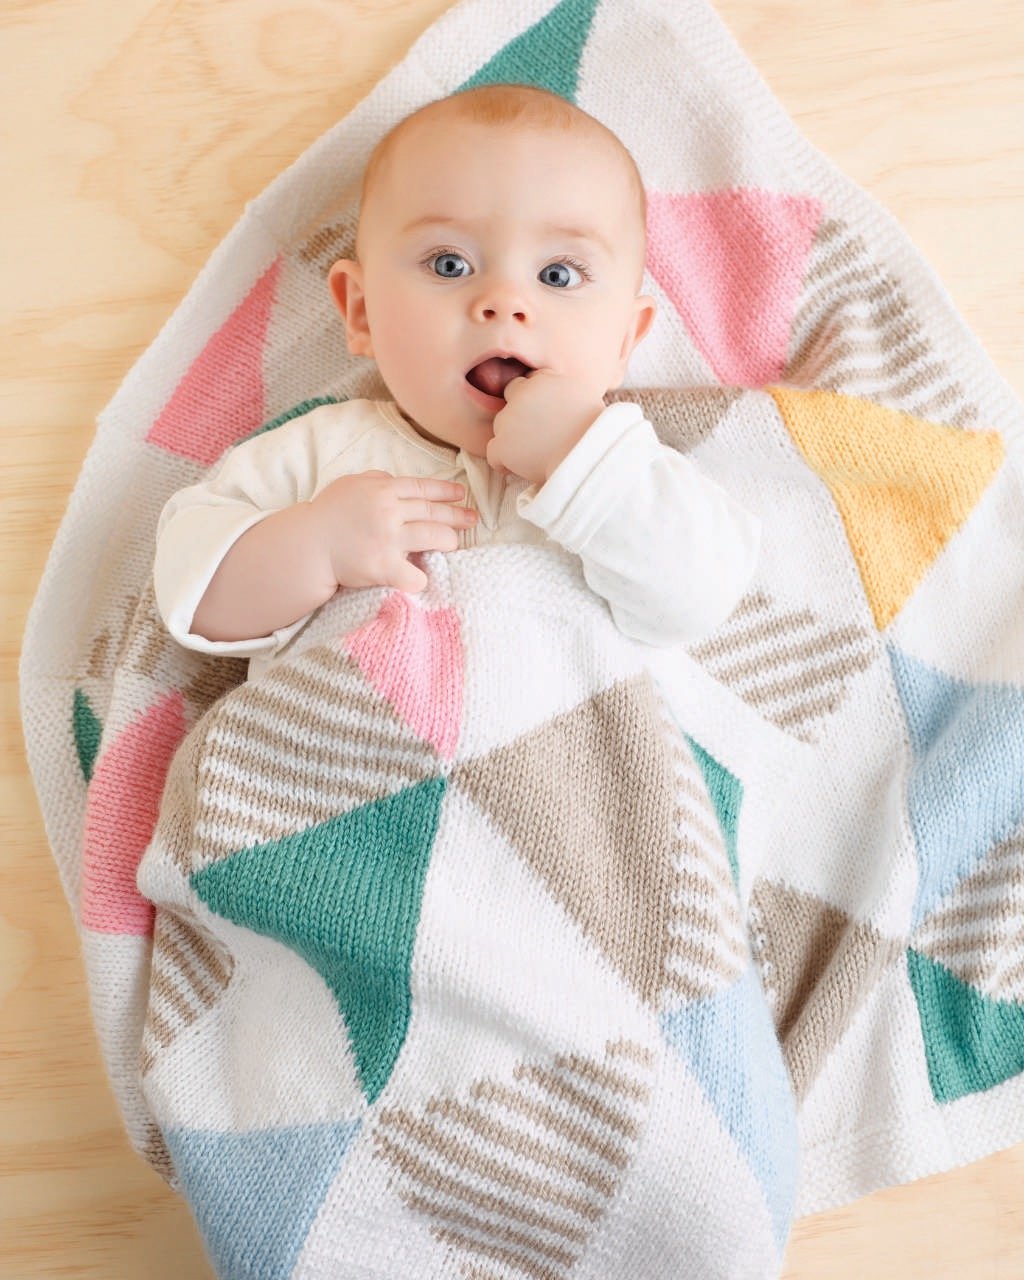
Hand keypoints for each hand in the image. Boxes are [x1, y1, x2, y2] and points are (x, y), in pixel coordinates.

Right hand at [311, 470, 476, 592]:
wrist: (307, 545)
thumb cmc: (327, 515)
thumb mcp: (350, 485)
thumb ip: (375, 480)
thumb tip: (395, 479)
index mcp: (382, 490)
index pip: (423, 488)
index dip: (446, 491)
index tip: (461, 494)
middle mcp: (389, 511)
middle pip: (434, 512)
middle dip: (457, 516)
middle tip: (473, 519)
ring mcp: (388, 538)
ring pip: (434, 538)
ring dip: (448, 542)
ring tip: (453, 544)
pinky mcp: (384, 566)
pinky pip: (414, 575)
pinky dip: (420, 578)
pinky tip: (421, 578)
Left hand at [486, 370, 605, 484]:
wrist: (589, 453)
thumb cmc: (595, 429)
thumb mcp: (585, 396)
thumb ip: (564, 391)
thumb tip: (559, 398)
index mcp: (544, 378)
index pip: (526, 383)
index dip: (533, 399)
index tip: (543, 414)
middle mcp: (523, 394)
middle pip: (511, 401)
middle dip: (521, 415)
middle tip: (538, 433)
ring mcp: (510, 419)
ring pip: (501, 426)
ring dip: (513, 437)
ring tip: (534, 451)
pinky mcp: (504, 445)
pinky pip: (493, 453)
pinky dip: (503, 461)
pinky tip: (517, 467)